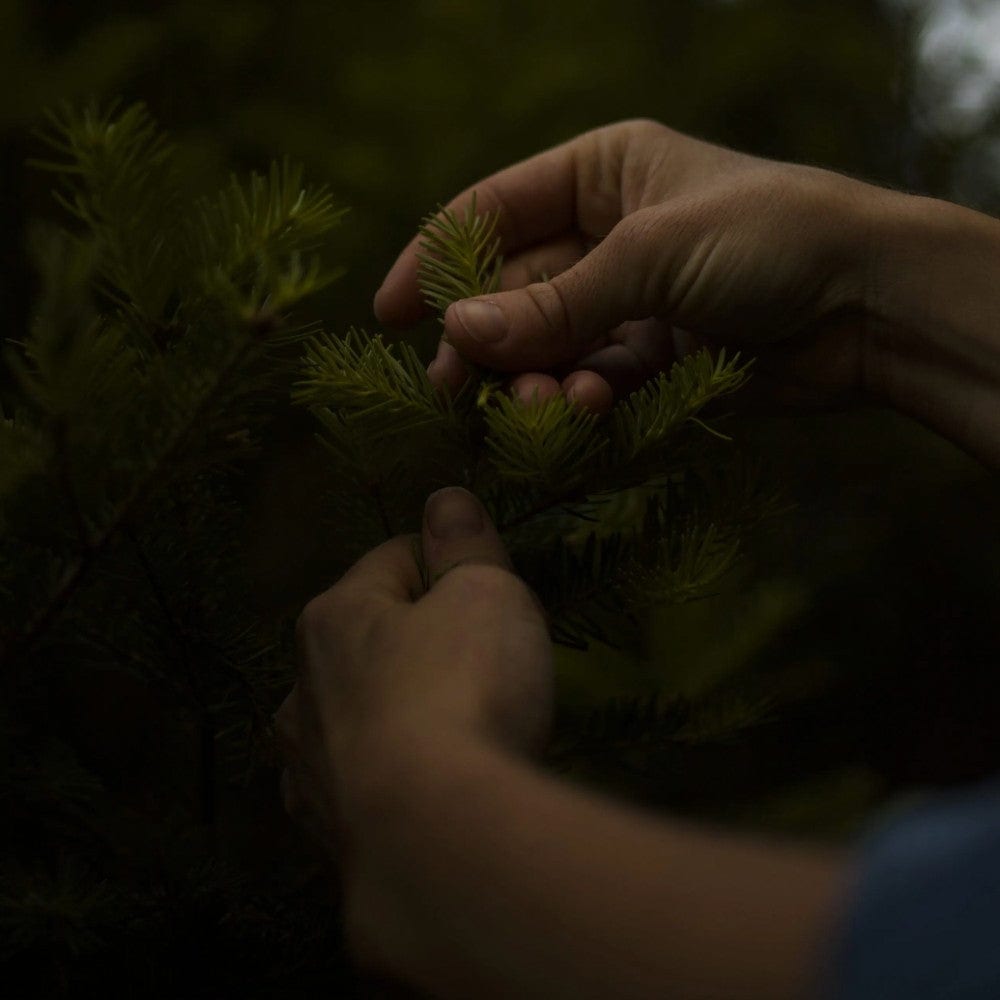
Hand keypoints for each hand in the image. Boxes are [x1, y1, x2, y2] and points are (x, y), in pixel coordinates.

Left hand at [274, 487, 552, 849]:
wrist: (437, 838)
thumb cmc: (463, 691)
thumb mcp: (484, 593)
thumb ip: (464, 542)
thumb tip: (445, 499)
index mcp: (334, 617)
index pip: (394, 559)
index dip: (449, 564)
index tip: (491, 589)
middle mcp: (304, 687)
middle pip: (369, 640)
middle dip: (419, 641)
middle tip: (483, 663)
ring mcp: (307, 766)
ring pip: (355, 715)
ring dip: (394, 712)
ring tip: (454, 732)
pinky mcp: (326, 833)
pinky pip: (358, 785)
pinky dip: (387, 778)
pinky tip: (423, 790)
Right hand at [374, 118, 889, 413]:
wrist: (870, 304)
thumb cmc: (767, 238)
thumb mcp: (650, 258)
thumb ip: (553, 304)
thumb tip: (456, 334)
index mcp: (601, 173)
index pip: (492, 211)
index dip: (434, 259)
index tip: (387, 313)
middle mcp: (608, 233)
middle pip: (514, 291)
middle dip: (486, 340)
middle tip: (455, 388)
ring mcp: (631, 298)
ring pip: (550, 345)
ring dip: (536, 379)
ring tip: (542, 407)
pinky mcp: (655, 356)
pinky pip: (594, 380)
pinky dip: (582, 401)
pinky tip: (589, 410)